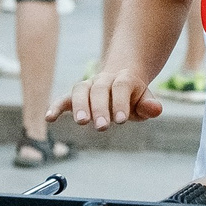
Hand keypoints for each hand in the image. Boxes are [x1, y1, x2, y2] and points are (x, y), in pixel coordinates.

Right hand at [46, 69, 162, 130]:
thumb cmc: (133, 97)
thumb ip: (149, 105)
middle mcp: (103, 80)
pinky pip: (64, 99)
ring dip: (79, 105)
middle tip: (102, 126)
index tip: (121, 120)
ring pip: (81, 90)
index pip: (121, 87)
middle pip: (99, 89)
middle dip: (100, 108)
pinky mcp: (76, 96)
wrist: (120, 80)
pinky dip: (56, 106)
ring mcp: (88, 86)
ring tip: (81, 122)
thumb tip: (156, 109)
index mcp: (124, 79)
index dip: (120, 102)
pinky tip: (49, 118)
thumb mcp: (144, 101)